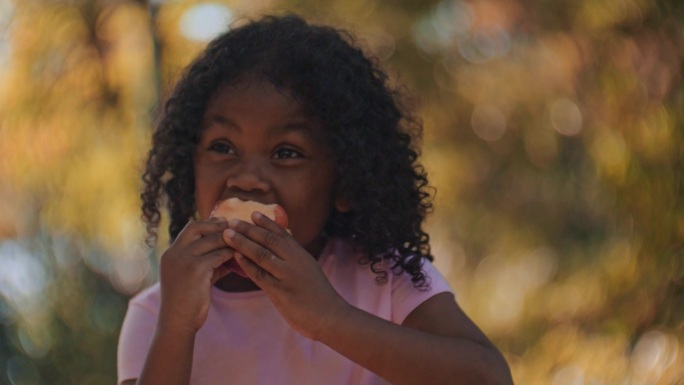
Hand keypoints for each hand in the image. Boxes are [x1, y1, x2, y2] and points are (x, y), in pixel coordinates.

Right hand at [158, 218, 233, 333]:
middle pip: (198, 228)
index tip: (225, 225)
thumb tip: (230, 253)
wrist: (177, 323)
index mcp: (171, 253)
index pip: (191, 229)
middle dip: (219, 226)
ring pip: (212, 240)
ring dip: (229, 241)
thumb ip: (209, 263)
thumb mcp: (195, 277)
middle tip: (237, 228)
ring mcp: (183, 260)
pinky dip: (231, 255)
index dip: (209, 224)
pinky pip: (218, 255)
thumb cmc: (187, 303)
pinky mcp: (195, 269)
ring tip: (243, 241)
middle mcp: (174, 253)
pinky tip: (241, 257)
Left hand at [222, 213, 350, 339]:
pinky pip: (260, 275)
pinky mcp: (282, 292)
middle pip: (269, 240)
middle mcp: (296, 262)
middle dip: (249, 229)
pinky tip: (236, 257)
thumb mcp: (309, 271)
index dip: (267, 223)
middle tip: (232, 221)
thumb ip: (295, 260)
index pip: (283, 234)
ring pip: (262, 254)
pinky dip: (247, 264)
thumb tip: (283, 250)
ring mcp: (288, 276)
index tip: (253, 213)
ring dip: (243, 243)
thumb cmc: (319, 297)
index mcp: (302, 256)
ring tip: (227, 234)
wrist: (331, 317)